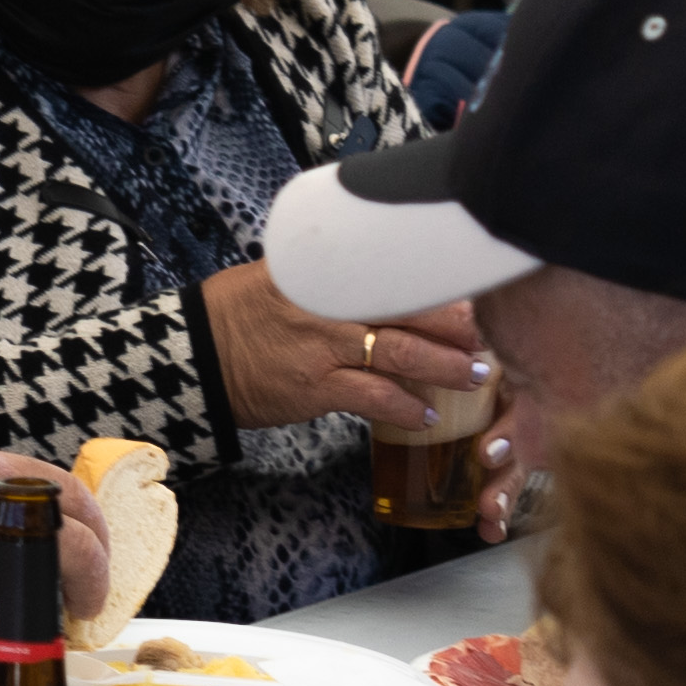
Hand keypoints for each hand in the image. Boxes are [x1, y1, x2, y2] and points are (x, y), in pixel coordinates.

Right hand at [0, 443, 112, 658]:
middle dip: (92, 580)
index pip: (69, 493)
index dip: (93, 529)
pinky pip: (4, 639)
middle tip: (84, 601)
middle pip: (79, 546)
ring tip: (21, 624)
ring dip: (46, 617)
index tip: (93, 552)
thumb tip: (37, 530)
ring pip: (48, 598)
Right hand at [203, 262, 483, 429]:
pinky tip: (426, 416)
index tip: (472, 290)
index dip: (438, 282)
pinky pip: (374, 397)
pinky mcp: (316, 387)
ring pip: (403, 353)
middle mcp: (330, 304)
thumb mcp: (281, 272)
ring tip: (474, 376)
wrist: (195, 353)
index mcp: (325, 270)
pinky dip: (405, 408)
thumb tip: (376, 270)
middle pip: (410, 308)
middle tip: (489, 335)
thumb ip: (329, 273)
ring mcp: (324, 347)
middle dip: (458, 324)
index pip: (394, 269)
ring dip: (445, 367)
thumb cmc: (237, 311)